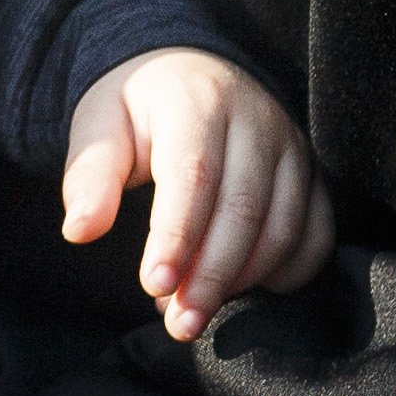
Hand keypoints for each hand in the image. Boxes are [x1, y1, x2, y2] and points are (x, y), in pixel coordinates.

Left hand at [59, 47, 331, 341]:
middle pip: (244, 209)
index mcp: (196, 102)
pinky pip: (316, 231)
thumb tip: (78, 231)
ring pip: (284, 226)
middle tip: (179, 323)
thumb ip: (90, 177)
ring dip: (245, 279)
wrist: (187, 71)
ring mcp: (291, 146)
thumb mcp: (99, 126)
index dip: (177, 236)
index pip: (193, 176)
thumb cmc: (137, 108)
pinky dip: (290, 270)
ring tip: (197, 309)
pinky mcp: (311, 172)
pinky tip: (250, 292)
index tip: (154, 286)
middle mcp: (255, 120)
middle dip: (211, 275)